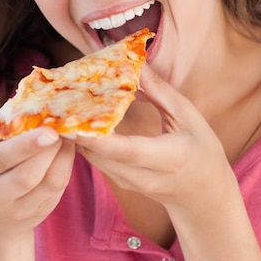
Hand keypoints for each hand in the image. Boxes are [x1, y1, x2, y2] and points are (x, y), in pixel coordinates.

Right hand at [0, 128, 75, 243]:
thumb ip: (2, 126)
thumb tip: (29, 101)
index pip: (0, 158)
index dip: (27, 144)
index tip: (50, 130)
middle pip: (27, 175)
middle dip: (50, 148)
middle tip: (64, 126)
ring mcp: (15, 212)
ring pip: (49, 184)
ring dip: (63, 155)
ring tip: (67, 135)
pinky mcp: (37, 216)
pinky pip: (58, 190)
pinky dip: (66, 166)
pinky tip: (65, 150)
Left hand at [75, 64, 235, 216]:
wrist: (204, 195)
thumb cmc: (201, 150)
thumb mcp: (189, 117)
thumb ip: (160, 91)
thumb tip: (135, 64)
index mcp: (168, 158)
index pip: (127, 151)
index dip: (98, 138)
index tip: (73, 122)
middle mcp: (143, 176)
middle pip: (100, 155)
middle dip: (75, 128)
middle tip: (56, 100)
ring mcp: (128, 182)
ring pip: (91, 157)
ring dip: (76, 132)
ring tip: (61, 103)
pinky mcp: (118, 181)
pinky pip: (94, 159)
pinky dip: (83, 139)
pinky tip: (76, 117)